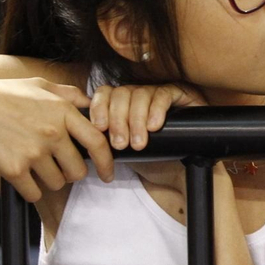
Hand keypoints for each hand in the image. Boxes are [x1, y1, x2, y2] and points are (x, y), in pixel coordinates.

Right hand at [0, 74, 112, 201]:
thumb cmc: (1, 92)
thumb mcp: (40, 85)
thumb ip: (70, 95)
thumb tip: (91, 103)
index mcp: (63, 112)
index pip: (98, 143)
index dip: (108, 163)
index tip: (108, 174)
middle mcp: (52, 133)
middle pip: (79, 170)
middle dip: (71, 172)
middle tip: (58, 167)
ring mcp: (32, 152)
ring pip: (57, 183)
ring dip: (49, 180)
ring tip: (35, 167)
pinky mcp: (12, 169)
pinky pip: (33, 193)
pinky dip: (30, 190)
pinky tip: (22, 178)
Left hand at [88, 82, 203, 149]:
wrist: (180, 171)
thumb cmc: (150, 160)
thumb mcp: (122, 149)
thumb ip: (105, 138)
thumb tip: (84, 135)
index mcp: (123, 104)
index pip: (105, 93)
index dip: (99, 107)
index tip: (99, 128)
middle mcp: (139, 95)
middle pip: (122, 93)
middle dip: (118, 120)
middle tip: (120, 145)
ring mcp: (159, 92)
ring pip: (141, 93)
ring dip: (136, 119)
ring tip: (138, 143)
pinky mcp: (180, 94)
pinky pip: (163, 95)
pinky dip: (156, 110)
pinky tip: (154, 127)